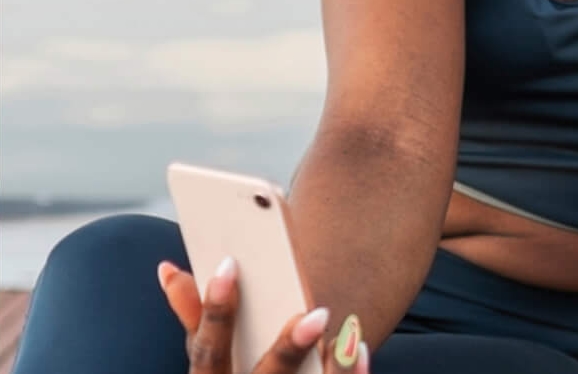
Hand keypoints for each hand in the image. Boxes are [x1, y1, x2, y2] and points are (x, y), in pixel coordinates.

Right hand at [159, 258, 367, 373]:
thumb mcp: (209, 358)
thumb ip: (194, 319)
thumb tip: (169, 268)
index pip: (207, 355)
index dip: (216, 314)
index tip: (228, 265)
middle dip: (289, 349)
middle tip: (318, 314)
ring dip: (331, 367)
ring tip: (348, 326)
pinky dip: (347, 373)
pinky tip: (358, 344)